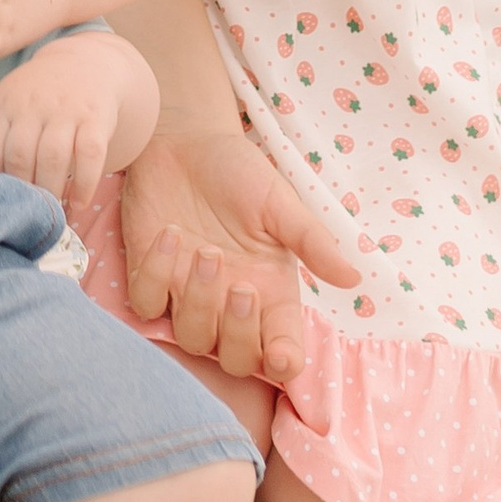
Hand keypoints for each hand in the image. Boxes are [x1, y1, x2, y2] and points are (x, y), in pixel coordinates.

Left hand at [0, 39, 129, 206]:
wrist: (88, 62)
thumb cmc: (43, 94)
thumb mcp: (14, 98)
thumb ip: (1, 132)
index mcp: (8, 101)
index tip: (3, 201)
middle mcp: (35, 104)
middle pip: (21, 156)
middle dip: (23, 191)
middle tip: (28, 213)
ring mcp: (66, 109)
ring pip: (53, 158)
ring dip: (51, 191)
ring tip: (52, 212)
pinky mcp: (95, 117)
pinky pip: (89, 155)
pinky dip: (84, 184)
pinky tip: (79, 203)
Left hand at [119, 125, 360, 395]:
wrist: (183, 138)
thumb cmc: (237, 171)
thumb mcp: (278, 202)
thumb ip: (311, 240)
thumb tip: (353, 278)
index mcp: (270, 291)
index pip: (282, 349)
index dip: (282, 363)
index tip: (280, 355)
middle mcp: (229, 302)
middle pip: (237, 360)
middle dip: (239, 334)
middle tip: (241, 286)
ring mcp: (187, 293)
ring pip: (191, 338)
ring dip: (199, 302)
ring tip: (205, 250)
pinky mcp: (149, 275)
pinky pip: (147, 304)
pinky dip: (155, 277)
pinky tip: (170, 234)